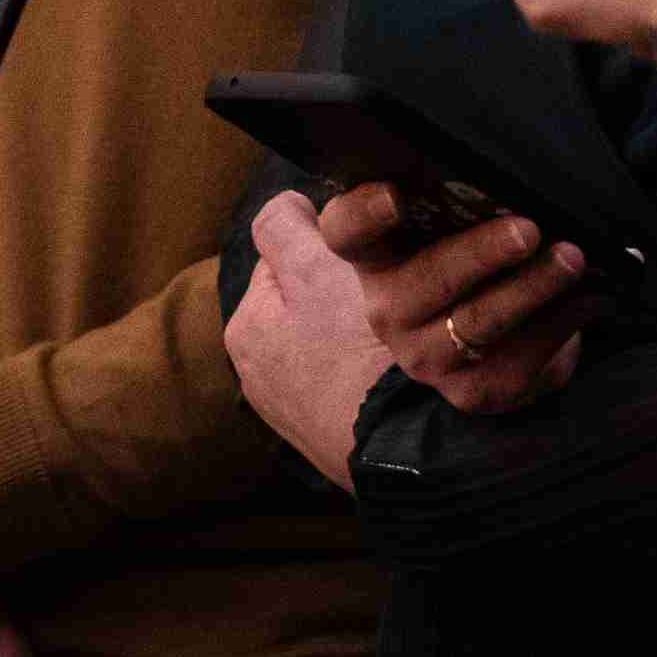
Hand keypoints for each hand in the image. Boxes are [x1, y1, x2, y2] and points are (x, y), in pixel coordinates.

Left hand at [222, 191, 396, 484]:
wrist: (410, 448)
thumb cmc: (360, 353)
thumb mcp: (314, 267)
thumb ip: (284, 226)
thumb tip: (286, 207)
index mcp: (246, 326)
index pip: (283, 249)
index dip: (326, 239)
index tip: (363, 251)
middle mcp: (259, 371)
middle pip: (307, 293)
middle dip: (339, 285)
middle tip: (382, 292)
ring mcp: (296, 407)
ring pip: (332, 335)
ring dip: (357, 325)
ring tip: (394, 332)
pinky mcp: (334, 432)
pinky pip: (351, 375)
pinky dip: (368, 366)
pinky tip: (394, 369)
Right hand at [318, 185, 587, 414]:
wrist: (501, 337)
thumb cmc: (476, 255)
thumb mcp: (455, 222)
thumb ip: (462, 195)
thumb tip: (516, 169)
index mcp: (376, 254)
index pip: (348, 230)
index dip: (364, 214)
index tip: (396, 195)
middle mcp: (388, 308)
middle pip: (426, 280)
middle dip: (482, 254)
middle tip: (528, 229)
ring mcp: (426, 356)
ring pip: (479, 323)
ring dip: (532, 288)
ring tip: (572, 258)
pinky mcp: (471, 392)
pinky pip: (520, 358)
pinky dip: (562, 322)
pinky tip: (593, 295)